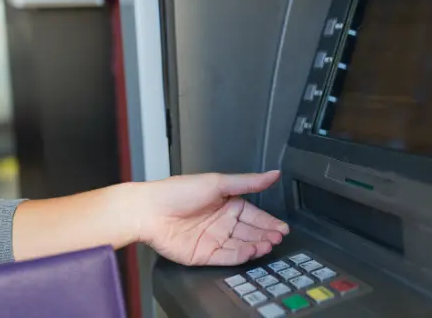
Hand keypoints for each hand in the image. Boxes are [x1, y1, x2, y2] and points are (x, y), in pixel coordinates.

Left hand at [137, 171, 289, 265]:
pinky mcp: (204, 254)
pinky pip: (227, 257)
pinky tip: (252, 252)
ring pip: (241, 245)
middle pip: (250, 232)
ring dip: (256, 246)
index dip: (269, 221)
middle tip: (278, 238)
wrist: (149, 210)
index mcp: (226, 203)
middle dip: (266, 235)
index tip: (282, 227)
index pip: (254, 214)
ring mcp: (213, 239)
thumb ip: (248, 182)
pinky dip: (241, 256)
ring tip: (268, 244)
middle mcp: (221, 222)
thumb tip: (272, 174)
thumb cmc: (178, 191)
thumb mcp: (218, 182)